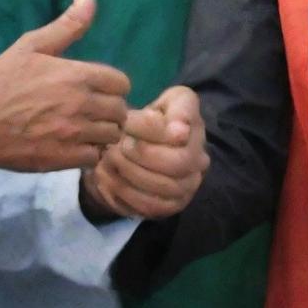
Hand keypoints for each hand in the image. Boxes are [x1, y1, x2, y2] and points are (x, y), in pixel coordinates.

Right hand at [0, 0, 129, 171]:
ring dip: (102, 133)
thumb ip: (67, 25)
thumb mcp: (32, 45)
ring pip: (110, 136)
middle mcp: (81, 104)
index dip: (114, 87)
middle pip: (120, 111)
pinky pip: (94, 158)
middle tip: (93, 111)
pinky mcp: (62, 158)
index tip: (100, 90)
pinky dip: (89, 153)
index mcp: (78, 76)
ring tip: (86, 129)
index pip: (122, 83)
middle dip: (110, 110)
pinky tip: (75, 146)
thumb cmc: (2, 81)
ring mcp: (73, 133)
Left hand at [82, 86, 208, 219]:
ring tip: (109, 160)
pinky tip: (109, 178)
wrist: (149, 145)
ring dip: (128, 174)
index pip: (177, 137)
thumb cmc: (159, 117)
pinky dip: (123, 194)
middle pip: (174, 165)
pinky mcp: (169, 207)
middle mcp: (198, 164)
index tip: (126, 122)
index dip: (148, 130)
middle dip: (139, 155)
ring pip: (160, 189)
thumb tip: (180, 132)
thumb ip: (179, 107)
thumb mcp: (173, 100)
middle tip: (116, 145)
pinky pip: (148, 208)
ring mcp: (186, 188)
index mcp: (196, 133)